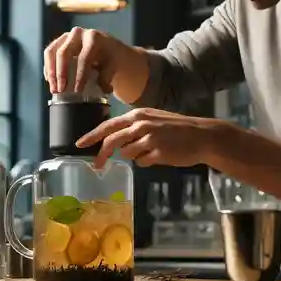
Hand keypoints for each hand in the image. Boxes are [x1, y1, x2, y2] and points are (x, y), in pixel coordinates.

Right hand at [43, 27, 117, 93]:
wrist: (108, 48)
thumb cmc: (112, 60)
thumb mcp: (114, 68)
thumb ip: (106, 78)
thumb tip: (99, 88)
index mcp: (94, 38)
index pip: (84, 58)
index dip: (79, 75)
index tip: (77, 91)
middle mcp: (79, 33)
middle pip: (64, 53)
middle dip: (61, 74)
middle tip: (61, 90)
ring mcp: (67, 36)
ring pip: (52, 52)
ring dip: (51, 72)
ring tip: (54, 89)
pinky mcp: (59, 41)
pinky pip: (49, 54)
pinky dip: (48, 69)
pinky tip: (51, 82)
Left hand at [75, 108, 223, 168]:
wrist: (201, 135)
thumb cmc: (177, 128)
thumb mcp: (154, 119)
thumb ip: (134, 127)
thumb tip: (117, 141)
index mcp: (138, 114)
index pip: (108, 125)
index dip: (92, 136)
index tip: (79, 144)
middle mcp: (141, 124)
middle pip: (112, 141)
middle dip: (101, 155)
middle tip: (97, 166)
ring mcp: (149, 139)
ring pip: (127, 154)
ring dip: (134, 156)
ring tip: (151, 150)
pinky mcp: (158, 153)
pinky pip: (142, 162)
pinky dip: (147, 161)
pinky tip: (159, 155)